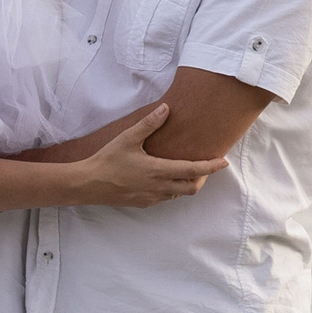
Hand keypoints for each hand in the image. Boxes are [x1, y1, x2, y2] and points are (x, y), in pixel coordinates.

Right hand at [68, 106, 218, 207]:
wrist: (88, 184)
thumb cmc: (107, 160)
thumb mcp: (128, 138)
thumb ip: (149, 124)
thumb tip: (166, 108)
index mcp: (158, 171)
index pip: (193, 170)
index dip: (210, 167)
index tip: (223, 162)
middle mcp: (158, 188)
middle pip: (191, 188)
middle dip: (202, 179)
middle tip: (205, 167)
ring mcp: (151, 198)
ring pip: (178, 195)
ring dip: (186, 184)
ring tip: (185, 171)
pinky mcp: (143, 203)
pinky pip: (164, 198)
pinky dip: (171, 190)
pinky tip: (163, 179)